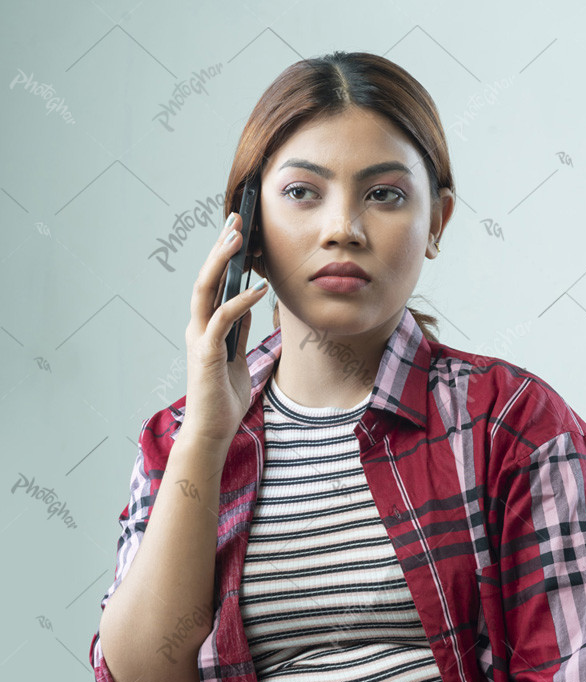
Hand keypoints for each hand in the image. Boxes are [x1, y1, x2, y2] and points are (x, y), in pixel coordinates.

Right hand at [183, 213, 267, 442]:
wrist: (212, 430)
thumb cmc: (224, 397)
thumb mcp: (237, 355)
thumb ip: (239, 329)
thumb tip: (248, 303)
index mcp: (205, 327)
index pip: (213, 282)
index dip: (223, 255)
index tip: (238, 230)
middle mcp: (197, 328)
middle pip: (205, 277)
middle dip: (220, 246)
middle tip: (236, 218)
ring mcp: (199, 339)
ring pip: (206, 289)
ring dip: (221, 261)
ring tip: (238, 238)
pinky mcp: (206, 353)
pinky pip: (223, 319)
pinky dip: (241, 301)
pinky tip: (259, 289)